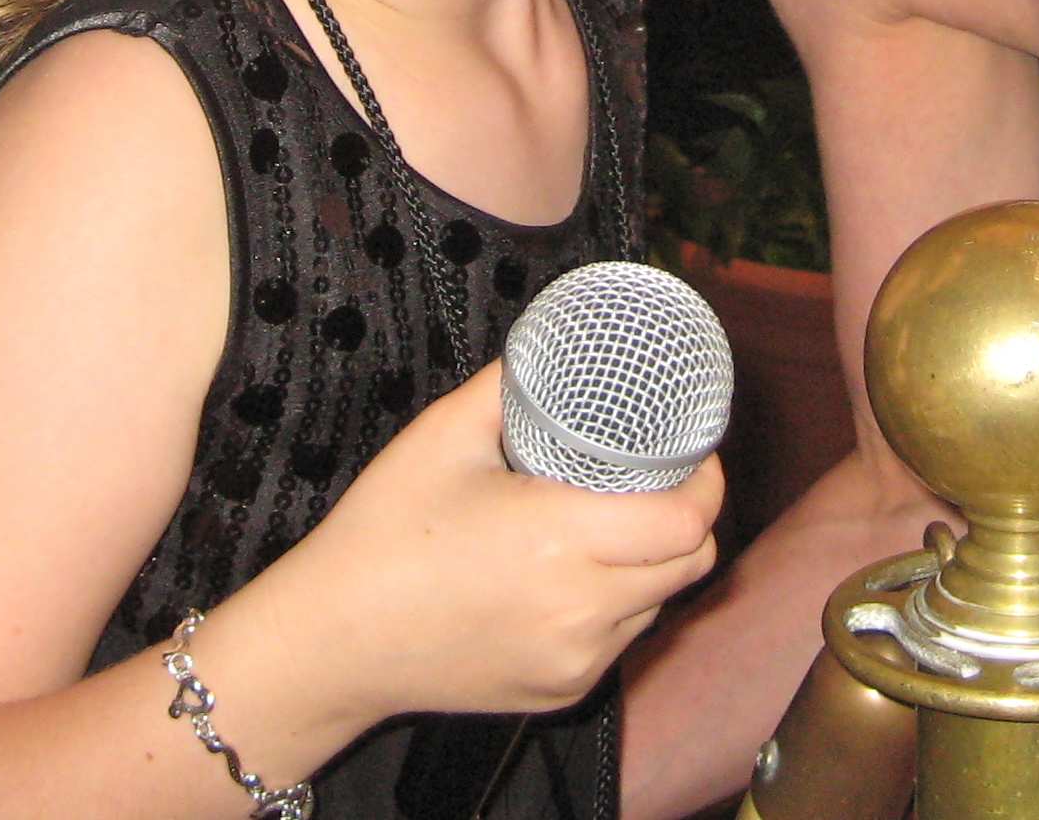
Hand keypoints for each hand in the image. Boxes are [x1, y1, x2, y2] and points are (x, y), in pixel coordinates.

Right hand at [306, 361, 723, 722]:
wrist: (331, 641)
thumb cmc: (383, 533)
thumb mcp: (444, 436)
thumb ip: (511, 383)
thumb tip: (556, 345)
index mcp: (562, 541)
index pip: (688, 521)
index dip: (706, 482)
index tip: (693, 453)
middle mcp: (581, 610)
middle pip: (691, 563)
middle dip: (689, 516)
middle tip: (660, 479)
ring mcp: (574, 660)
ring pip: (659, 605)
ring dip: (654, 563)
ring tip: (616, 524)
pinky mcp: (558, 694)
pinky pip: (619, 642)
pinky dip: (617, 606)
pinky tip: (576, 577)